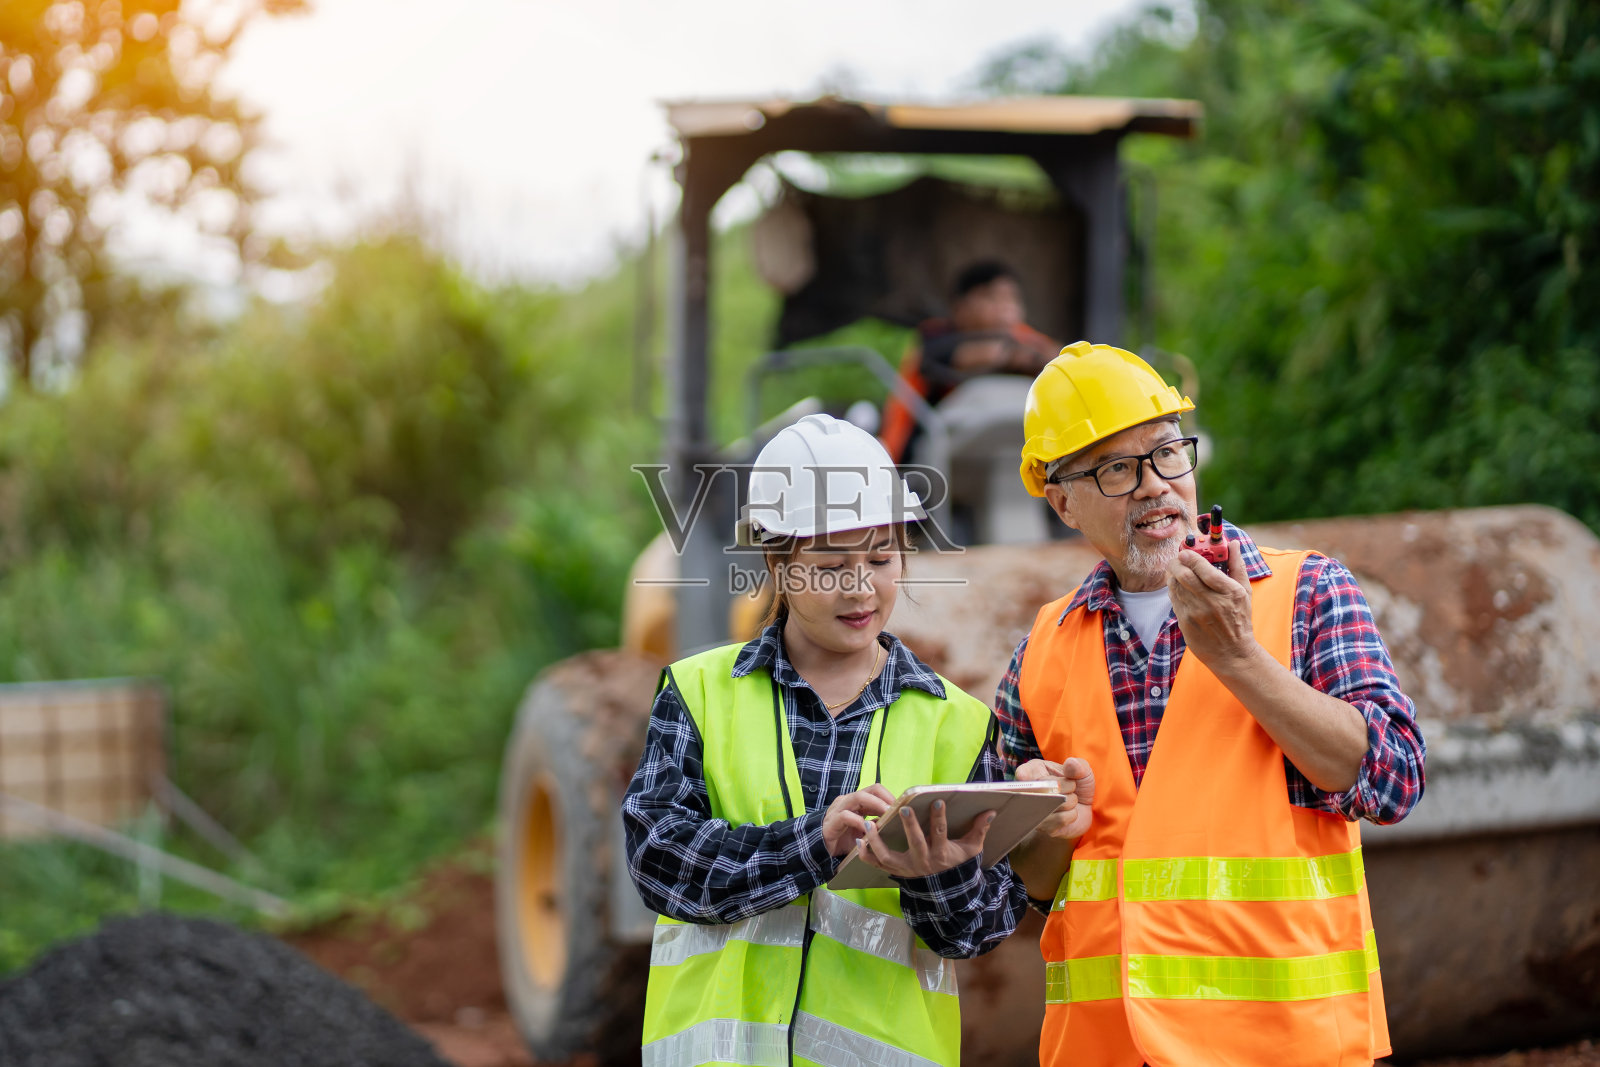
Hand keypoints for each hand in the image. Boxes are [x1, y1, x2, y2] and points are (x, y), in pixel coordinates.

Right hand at [822, 784, 894, 856]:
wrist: (822, 848)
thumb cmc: (844, 838)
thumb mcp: (864, 831)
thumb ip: (875, 825)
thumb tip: (893, 822)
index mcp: (857, 801)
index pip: (875, 790)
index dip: (889, 796)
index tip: (901, 806)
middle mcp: (848, 800)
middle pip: (869, 790)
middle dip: (885, 798)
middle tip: (896, 809)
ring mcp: (839, 808)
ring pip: (858, 797)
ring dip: (875, 805)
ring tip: (886, 813)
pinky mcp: (832, 820)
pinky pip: (846, 816)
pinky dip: (858, 821)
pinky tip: (867, 829)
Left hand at [856, 799, 993, 878]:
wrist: (946, 891)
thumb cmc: (958, 864)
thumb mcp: (971, 849)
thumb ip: (980, 830)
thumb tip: (990, 811)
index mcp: (941, 854)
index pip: (941, 834)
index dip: (939, 818)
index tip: (937, 801)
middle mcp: (922, 861)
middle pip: (915, 843)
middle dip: (910, 826)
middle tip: (904, 809)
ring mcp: (907, 867)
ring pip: (889, 856)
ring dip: (878, 841)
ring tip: (870, 824)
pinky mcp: (895, 870)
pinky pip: (877, 864)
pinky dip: (866, 855)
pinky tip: (859, 841)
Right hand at [1016, 757, 1093, 841]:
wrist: (1083, 810)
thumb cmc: (1078, 786)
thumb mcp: (1082, 772)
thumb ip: (1079, 766)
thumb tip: (1071, 764)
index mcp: (1034, 771)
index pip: (1023, 773)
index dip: (1029, 776)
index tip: (1032, 778)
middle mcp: (1029, 790)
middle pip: (1043, 789)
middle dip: (1066, 788)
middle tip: (1072, 788)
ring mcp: (1033, 810)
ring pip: (1053, 805)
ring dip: (1070, 802)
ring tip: (1071, 800)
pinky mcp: (1043, 827)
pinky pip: (1059, 819)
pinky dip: (1071, 815)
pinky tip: (1070, 812)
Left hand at [1166, 540, 1259, 672]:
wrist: (1232, 653)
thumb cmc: (1240, 620)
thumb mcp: (1244, 592)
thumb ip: (1237, 565)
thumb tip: (1233, 543)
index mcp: (1229, 592)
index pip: (1205, 569)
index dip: (1191, 557)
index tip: (1186, 551)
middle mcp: (1212, 602)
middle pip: (1185, 575)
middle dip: (1176, 562)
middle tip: (1177, 558)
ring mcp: (1196, 613)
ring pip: (1176, 586)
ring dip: (1172, 574)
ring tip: (1176, 570)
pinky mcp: (1185, 622)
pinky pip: (1173, 599)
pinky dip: (1172, 589)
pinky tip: (1177, 586)